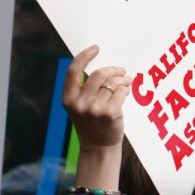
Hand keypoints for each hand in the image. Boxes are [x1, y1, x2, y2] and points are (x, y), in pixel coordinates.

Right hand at [63, 45, 130, 189]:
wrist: (99, 147)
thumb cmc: (91, 121)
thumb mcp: (79, 105)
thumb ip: (84, 88)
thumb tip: (103, 65)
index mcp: (68, 99)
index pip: (73, 71)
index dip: (84, 56)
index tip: (96, 48)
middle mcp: (79, 104)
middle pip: (98, 74)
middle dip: (113, 69)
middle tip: (121, 71)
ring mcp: (94, 109)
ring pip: (112, 82)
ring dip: (122, 79)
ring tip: (126, 82)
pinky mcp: (110, 113)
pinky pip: (122, 91)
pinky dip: (126, 89)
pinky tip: (126, 92)